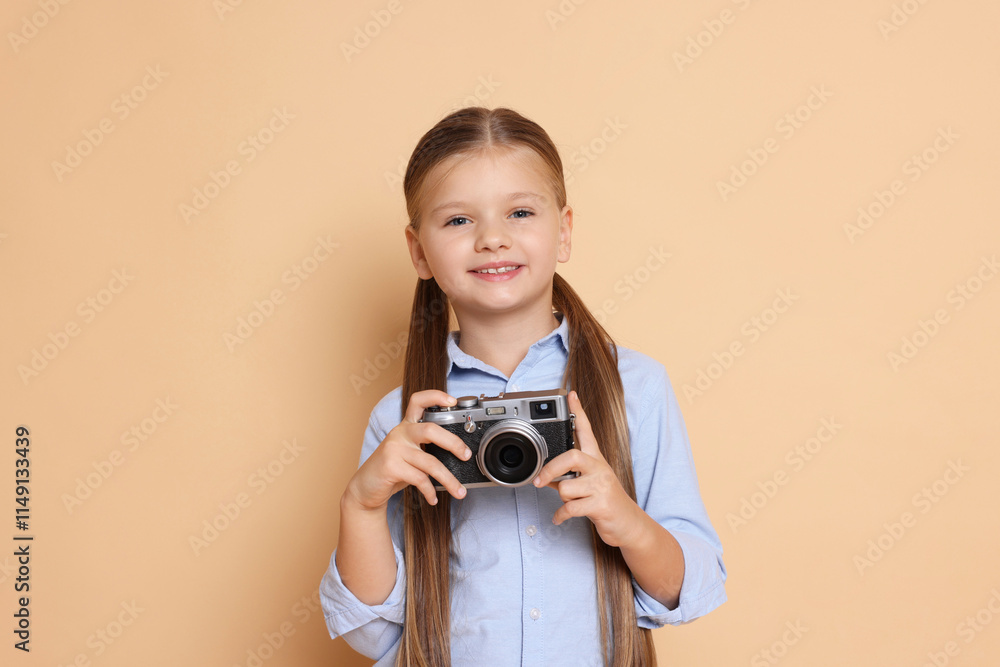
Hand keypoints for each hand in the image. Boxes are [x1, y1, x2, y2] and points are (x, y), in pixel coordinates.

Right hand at [343, 390, 471, 512]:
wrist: (365, 488)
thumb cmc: (392, 470)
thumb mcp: (409, 453)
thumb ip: (426, 448)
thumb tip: (459, 452)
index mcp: (406, 426)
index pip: (418, 401)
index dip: (436, 396)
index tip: (453, 401)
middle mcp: (400, 433)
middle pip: (431, 430)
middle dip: (454, 443)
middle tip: (466, 455)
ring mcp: (394, 449)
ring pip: (430, 463)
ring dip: (449, 480)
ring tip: (460, 491)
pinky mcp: (390, 466)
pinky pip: (420, 479)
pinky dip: (430, 491)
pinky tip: (433, 498)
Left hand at [532, 390, 640, 547]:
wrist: (629, 524)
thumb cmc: (606, 501)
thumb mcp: (589, 483)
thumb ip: (568, 476)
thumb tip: (545, 475)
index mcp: (596, 459)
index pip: (586, 430)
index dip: (578, 412)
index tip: (571, 395)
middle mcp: (599, 468)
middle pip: (572, 456)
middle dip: (552, 469)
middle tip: (539, 480)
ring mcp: (601, 486)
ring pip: (566, 488)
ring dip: (563, 499)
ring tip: (571, 504)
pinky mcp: (600, 505)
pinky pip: (570, 508)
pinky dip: (561, 515)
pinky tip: (560, 517)